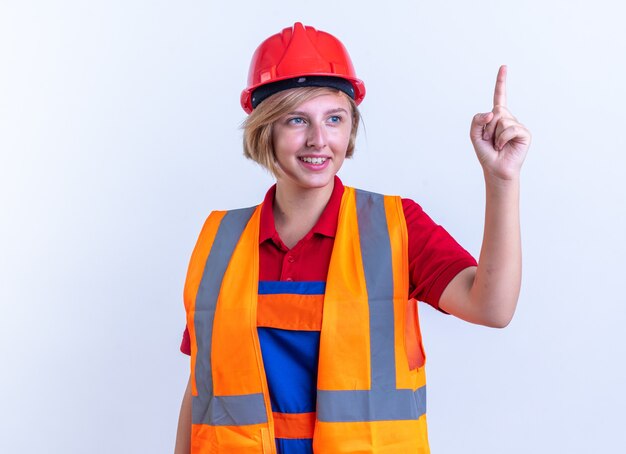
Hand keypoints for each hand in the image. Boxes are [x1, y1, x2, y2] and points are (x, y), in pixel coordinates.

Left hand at [470, 65, 530, 181]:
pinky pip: (510, 129)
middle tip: (490, 140)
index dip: (501, 82)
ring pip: (502, 120)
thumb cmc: (486, 152)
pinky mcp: (524, 133)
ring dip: (494, 135)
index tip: (503, 67)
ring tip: (497, 145)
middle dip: (488, 127)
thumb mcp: (474, 134)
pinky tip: (504, 146)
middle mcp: (508, 118)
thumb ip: (477, 120)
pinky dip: (502, 139)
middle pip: (496, 111)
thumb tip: (493, 112)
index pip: (499, 96)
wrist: (495, 169)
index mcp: (497, 116)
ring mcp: (517, 125)